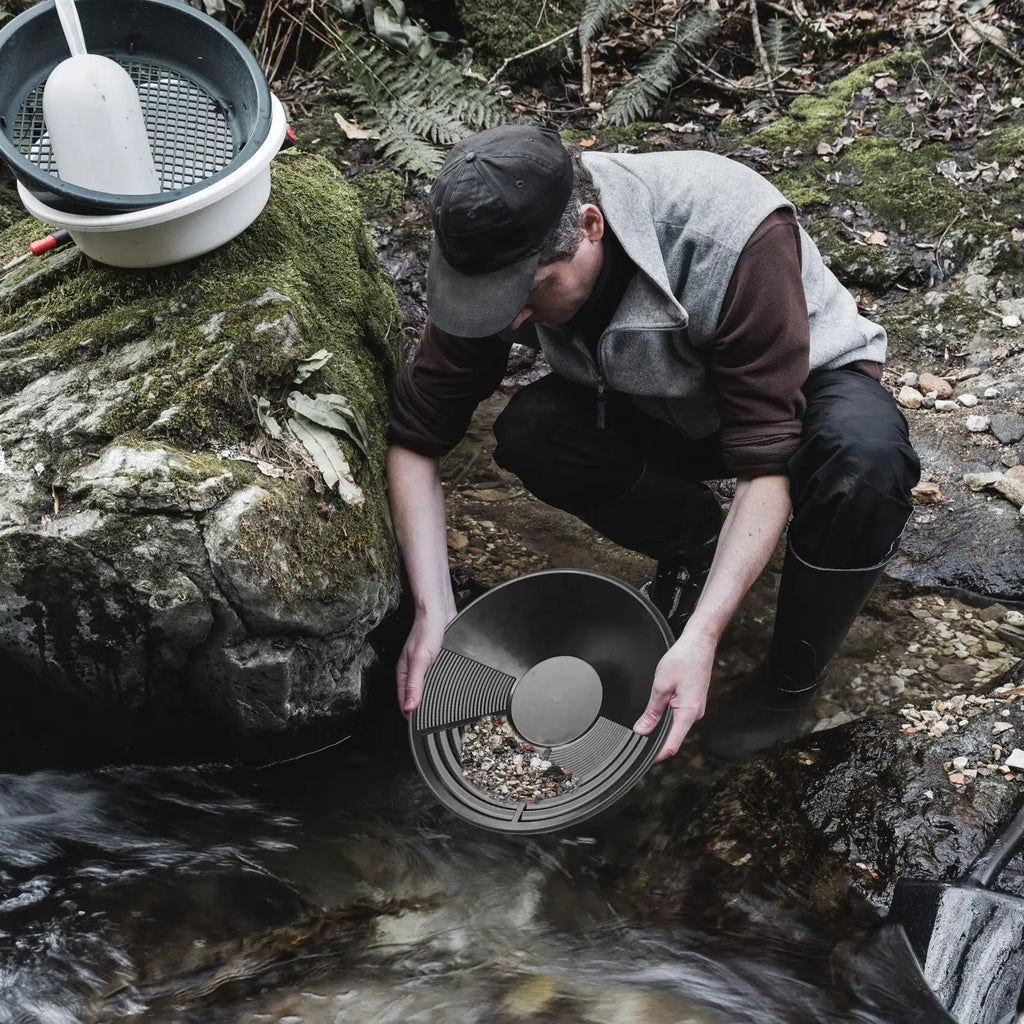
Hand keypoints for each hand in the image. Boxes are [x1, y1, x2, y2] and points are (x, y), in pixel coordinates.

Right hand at [396, 610, 449, 716]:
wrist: (439, 611)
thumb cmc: (426, 630)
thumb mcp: (420, 660)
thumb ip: (415, 684)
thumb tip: (410, 706)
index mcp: (404, 672)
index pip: (404, 701)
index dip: (411, 715)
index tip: (419, 727)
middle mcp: (413, 671)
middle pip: (414, 697)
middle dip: (420, 710)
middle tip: (430, 723)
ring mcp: (424, 667)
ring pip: (425, 689)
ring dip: (430, 698)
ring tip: (438, 711)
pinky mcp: (435, 661)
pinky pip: (435, 679)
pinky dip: (439, 687)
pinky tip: (446, 690)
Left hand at [633, 630, 716, 761]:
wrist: (699, 644)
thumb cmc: (683, 661)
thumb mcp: (661, 687)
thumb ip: (652, 712)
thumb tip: (641, 730)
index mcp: (687, 713)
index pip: (673, 744)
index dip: (659, 756)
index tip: (646, 762)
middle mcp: (694, 714)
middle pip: (674, 737)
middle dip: (657, 743)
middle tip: (637, 746)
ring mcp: (695, 708)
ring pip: (676, 726)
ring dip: (662, 730)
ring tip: (643, 732)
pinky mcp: (693, 701)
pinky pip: (679, 716)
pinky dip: (667, 719)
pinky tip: (656, 717)